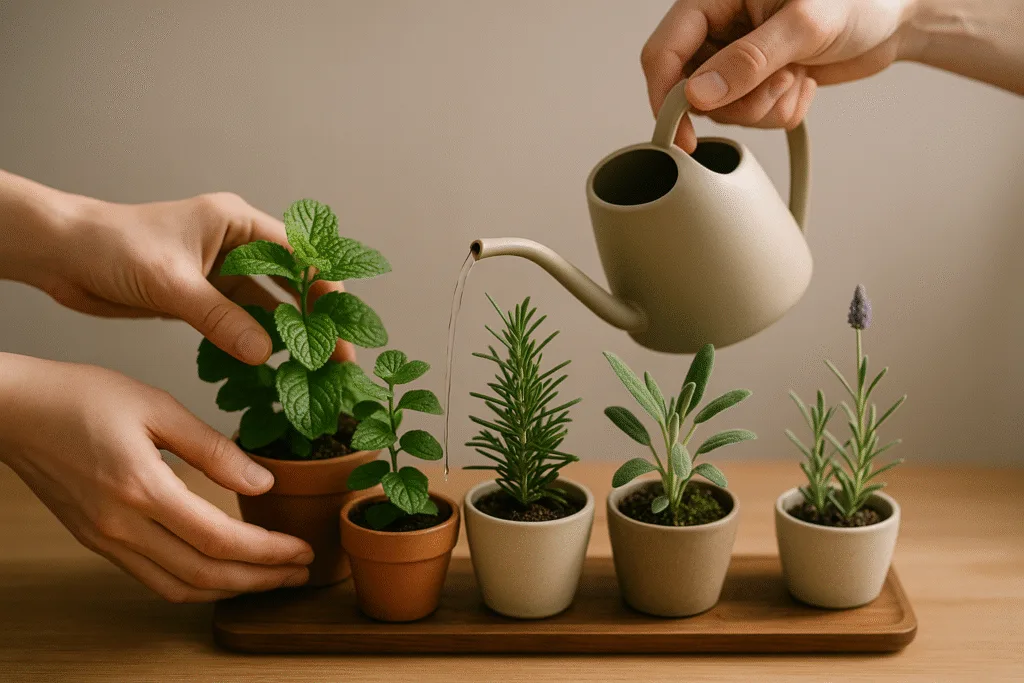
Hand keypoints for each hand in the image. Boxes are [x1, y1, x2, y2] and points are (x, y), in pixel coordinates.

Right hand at [0, 353, 313, 601]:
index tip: (303, 549)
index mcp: (141, 489)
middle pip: (205, 574)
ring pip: (179, 587)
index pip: (220, 540)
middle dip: (261, 579)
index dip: (269, 552)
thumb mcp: (157, 406)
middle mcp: (122, 525)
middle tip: (301, 572)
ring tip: (271, 577)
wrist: (14, 410)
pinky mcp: (96, 540)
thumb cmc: (82, 397)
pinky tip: (221, 573)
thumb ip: (213, 448)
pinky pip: (153, 579)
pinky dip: (194, 585)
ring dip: (231, 590)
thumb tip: (263, 481)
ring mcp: (105, 539)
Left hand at [17, 182, 353, 364]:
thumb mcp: (171, 283)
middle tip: (341, 351)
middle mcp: (235, 245)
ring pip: (268, 304)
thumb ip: (220, 318)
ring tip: (319, 364)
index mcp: (235, 222)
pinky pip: (241, 321)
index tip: (344, 316)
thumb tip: (266, 353)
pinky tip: (278, 362)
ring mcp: (220, 273)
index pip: (297, 251)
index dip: (324, 283)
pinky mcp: (203, 298)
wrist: (62, 256)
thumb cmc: (112, 247)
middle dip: (317, 315)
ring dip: (292, 332)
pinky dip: (259, 340)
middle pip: (290, 281)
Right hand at [641, 0, 913, 150]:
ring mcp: (737, 57)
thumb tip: (699, 95)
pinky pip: (752, 117)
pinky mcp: (758, 81)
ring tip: (798, 74)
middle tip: (779, 81)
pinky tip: (804, 80)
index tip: (682, 135)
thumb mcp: (805, 24)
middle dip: (737, 102)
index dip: (666, 97)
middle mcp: (719, 29)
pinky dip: (780, 110)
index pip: (663, 53)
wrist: (899, 14)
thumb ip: (749, 60)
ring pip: (723, 110)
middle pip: (690, 90)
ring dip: (764, 106)